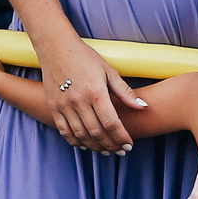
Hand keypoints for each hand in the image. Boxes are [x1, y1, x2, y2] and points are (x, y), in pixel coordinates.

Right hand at [38, 34, 143, 153]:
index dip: (122, 137)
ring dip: (95, 147)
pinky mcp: (54, 107)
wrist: (56, 47)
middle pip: (97, 133)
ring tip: (106, 150)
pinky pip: (65, 131)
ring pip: (81, 135)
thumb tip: (144, 107)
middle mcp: (79, 101)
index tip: (129, 145)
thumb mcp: (109, 71)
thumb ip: (126, 92)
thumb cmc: (85, 57)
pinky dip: (76, 141)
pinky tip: (86, 145)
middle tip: (120, 151)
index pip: (112, 123)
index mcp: (96, 92)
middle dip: (111, 145)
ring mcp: (64, 106)